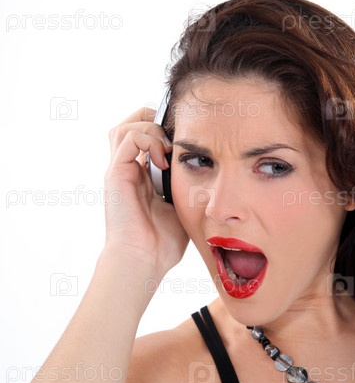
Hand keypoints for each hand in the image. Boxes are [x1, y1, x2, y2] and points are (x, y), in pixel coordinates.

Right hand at [104, 108, 187, 277]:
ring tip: (167, 149)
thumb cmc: (163, 242)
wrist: (144, 260)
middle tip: (176, 137)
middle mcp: (128, 170)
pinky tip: (162, 160)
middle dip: (155, 122)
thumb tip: (211, 173)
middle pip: (132, 124)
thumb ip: (188, 187)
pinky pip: (127, 137)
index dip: (165, 131)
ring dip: (151, 129)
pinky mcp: (116, 174)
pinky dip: (147, 140)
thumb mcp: (184, 207)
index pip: (147, 137)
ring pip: (126, 126)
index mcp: (143, 176)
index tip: (188, 141)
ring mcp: (120, 171)